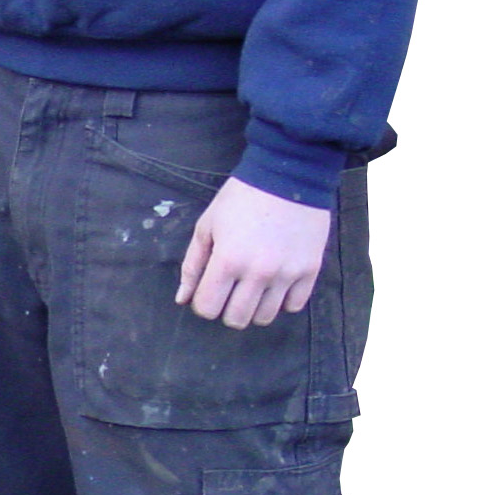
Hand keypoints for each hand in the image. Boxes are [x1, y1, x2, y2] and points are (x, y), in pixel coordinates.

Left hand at [176, 178, 332, 328]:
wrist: (289, 175)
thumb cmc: (241, 199)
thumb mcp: (207, 227)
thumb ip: (193, 265)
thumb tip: (182, 299)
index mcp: (227, 261)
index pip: (207, 308)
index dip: (203, 302)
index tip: (209, 289)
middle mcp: (258, 273)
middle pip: (236, 319)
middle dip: (227, 309)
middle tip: (231, 290)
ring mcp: (287, 273)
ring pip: (264, 317)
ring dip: (254, 308)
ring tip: (253, 287)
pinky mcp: (311, 270)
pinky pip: (294, 306)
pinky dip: (282, 301)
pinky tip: (276, 284)